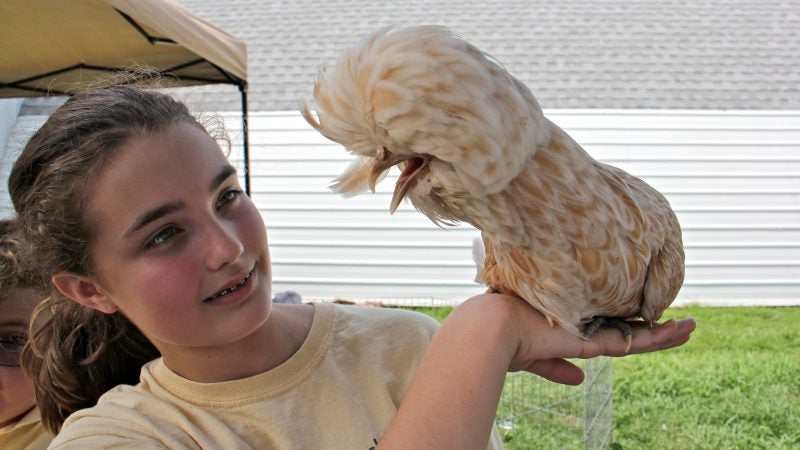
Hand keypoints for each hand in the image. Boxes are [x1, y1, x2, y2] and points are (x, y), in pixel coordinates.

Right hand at [496, 294, 694, 384]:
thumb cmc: (505, 341)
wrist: (493, 328)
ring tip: (690, 328)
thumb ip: (556, 368)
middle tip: (680, 324)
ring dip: (665, 332)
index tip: (648, 326)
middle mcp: (586, 326)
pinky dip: (659, 337)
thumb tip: (579, 380)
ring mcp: (592, 330)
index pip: (609, 333)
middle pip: (628, 329)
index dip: (629, 331)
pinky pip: (635, 339)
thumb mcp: (535, 358)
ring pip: (637, 333)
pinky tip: (677, 332)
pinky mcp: (594, 339)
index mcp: (572, 331)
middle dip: (653, 327)